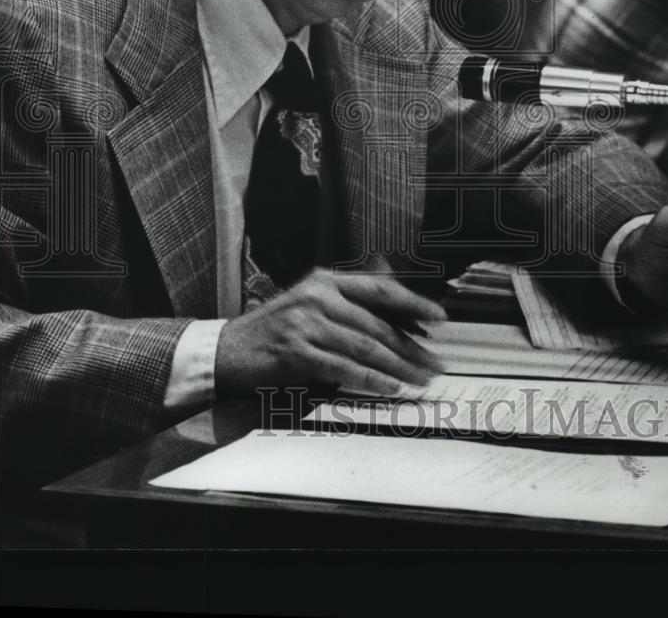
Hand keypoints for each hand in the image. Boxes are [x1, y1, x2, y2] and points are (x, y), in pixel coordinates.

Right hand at [214, 268, 445, 396]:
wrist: (228, 350)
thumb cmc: (274, 332)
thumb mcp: (311, 306)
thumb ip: (349, 308)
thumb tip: (397, 321)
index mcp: (326, 281)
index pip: (380, 288)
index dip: (413, 302)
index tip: (439, 316)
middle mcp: (318, 296)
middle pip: (377, 322)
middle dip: (412, 345)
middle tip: (434, 361)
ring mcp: (306, 323)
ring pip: (365, 345)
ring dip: (398, 366)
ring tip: (419, 378)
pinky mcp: (296, 352)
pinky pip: (343, 367)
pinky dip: (371, 378)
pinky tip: (389, 386)